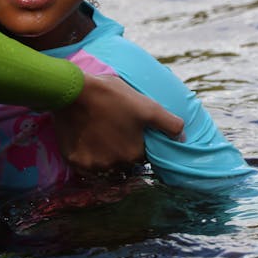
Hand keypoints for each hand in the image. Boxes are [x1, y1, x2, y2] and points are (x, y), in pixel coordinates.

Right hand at [51, 73, 183, 174]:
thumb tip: (183, 138)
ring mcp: (94, 165)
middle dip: (119, 149)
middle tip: (110, 127)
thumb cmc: (112, 95)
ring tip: (96, 132)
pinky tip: (83, 138)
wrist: (73, 91)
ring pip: (103, 165)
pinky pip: (83, 166)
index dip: (134, 141)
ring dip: (102, 154)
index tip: (126, 127)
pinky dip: (85, 155)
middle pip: (121, 162)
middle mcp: (116, 165)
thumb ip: (169, 124)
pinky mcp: (75, 162)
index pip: (140, 155)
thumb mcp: (146, 106)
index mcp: (134, 153)